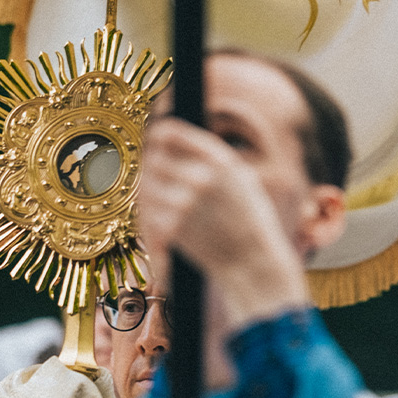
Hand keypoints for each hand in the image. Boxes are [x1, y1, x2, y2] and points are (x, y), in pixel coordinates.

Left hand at [139, 117, 310, 333]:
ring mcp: (183, 203)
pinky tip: (163, 217)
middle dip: (152, 164)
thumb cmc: (251, 223)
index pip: (169, 132)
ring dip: (149, 190)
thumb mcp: (243, 179)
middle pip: (152, 158)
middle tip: (156, 172)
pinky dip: (151, 214)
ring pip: (145, 185)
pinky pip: (148, 212)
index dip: (157, 135)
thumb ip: (213, 159)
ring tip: (162, 197)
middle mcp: (199, 178)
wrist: (252, 264)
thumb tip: (181, 142)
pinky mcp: (171, 227)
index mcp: (219, 160)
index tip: (155, 139)